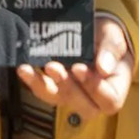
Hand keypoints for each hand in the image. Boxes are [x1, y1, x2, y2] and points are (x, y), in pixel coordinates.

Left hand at [15, 15, 133, 118]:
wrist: (95, 33)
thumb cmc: (108, 39)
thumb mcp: (114, 38)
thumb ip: (111, 50)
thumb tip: (104, 68)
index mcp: (113, 90)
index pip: (109, 100)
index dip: (94, 88)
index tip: (80, 68)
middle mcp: (93, 99)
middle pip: (82, 105)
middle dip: (66, 87)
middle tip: (54, 66)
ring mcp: (72, 94)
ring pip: (58, 99)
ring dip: (42, 86)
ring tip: (28, 70)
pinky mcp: (56, 87)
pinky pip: (43, 90)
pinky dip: (33, 81)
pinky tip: (24, 69)